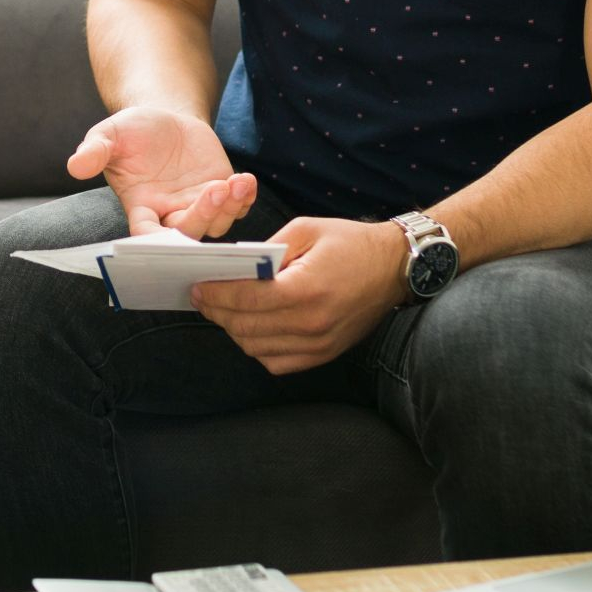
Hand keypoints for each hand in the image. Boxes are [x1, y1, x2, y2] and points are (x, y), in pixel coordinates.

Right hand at [66, 107, 257, 236]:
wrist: (165, 118)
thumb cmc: (133, 131)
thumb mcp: (110, 134)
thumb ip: (94, 151)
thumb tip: (75, 165)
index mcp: (141, 208)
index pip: (147, 235)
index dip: (157, 241)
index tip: (170, 236)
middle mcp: (171, 214)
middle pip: (188, 232)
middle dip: (203, 215)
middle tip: (214, 189)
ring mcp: (198, 206)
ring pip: (217, 224)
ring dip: (229, 207)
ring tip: (235, 180)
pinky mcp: (222, 194)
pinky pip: (238, 207)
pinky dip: (244, 198)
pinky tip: (246, 181)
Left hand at [189, 216, 408, 375]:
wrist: (395, 268)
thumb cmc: (351, 243)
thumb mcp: (306, 229)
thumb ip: (266, 250)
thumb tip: (233, 267)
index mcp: (306, 289)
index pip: (245, 299)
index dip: (214, 294)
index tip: (196, 287)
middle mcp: (311, 323)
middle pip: (245, 328)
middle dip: (217, 312)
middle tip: (201, 298)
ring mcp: (318, 344)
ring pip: (255, 348)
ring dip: (234, 330)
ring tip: (223, 311)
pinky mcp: (323, 354)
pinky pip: (276, 361)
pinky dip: (257, 347)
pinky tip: (252, 327)